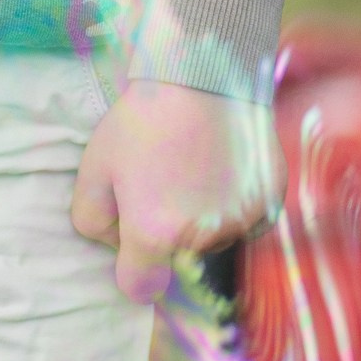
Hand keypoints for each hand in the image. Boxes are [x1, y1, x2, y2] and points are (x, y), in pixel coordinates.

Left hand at [70, 78, 281, 304]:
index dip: (133, 267)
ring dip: (204, 220)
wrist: (204, 73)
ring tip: (195, 168)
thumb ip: (90, 220)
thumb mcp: (94, 167)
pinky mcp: (269, 201)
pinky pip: (247, 219)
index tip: (135, 241)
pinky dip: (235, 203)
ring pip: (215, 240)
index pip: (139, 287)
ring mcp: (241, 221)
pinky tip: (223, 166)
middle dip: (168, 234)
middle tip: (164, 182)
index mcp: (153, 234)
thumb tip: (112, 243)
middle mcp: (201, 238)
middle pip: (179, 260)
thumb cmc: (143, 119)